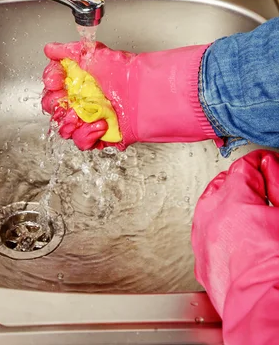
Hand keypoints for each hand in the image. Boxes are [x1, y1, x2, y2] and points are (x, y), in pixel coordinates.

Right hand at [42, 40, 217, 150]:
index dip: (51, 82)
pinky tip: (100, 125)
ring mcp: (91, 118)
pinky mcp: (102, 135)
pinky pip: (83, 141)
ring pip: (64, 128)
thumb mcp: (93, 54)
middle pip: (54, 108)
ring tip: (81, 115)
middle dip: (56, 105)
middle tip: (65, 101)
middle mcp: (83, 99)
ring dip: (69, 122)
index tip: (56, 80)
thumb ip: (68, 51)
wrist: (147, 92)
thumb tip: (50, 49)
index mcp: (79, 81)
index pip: (52, 85)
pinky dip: (87, 135)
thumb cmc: (125, 71)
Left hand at [192, 150, 278, 343]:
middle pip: (222, 184)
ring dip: (226, 206)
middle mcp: (211, 217)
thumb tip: (269, 164)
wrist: (268, 310)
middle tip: (261, 189)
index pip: (243, 167)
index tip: (267, 165)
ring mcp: (202, 241)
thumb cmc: (278, 269)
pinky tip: (238, 240)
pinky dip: (219, 232)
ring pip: (209, 208)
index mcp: (235, 201)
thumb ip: (278, 184)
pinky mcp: (202, 262)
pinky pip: (206, 236)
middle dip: (240, 182)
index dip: (259, 164)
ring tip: (250, 215)